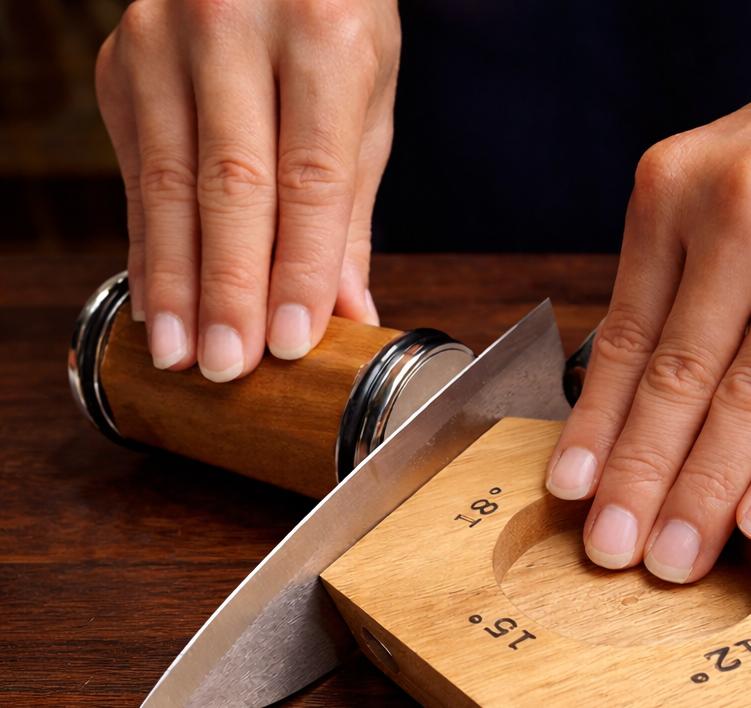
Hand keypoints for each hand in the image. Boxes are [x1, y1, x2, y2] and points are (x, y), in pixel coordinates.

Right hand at [96, 0, 399, 380]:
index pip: (310, 175)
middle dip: (230, 289)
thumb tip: (347, 313)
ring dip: (176, 282)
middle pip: (231, 184)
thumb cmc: (332, 15)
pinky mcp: (122, 64)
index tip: (293, 341)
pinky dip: (147, 248)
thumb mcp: (366, 97)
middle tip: (231, 367)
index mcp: (320, 32)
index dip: (299, 267)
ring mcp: (163, 39)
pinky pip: (134, 174)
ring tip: (183, 356)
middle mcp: (233, 24)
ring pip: (167, 184)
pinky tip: (158, 304)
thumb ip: (349, 207)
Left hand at [546, 0, 750, 582]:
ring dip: (707, 492)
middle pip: (680, 377)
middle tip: (614, 549)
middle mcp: (744, 211)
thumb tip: (631, 413)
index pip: (626, 339)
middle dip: (641, 478)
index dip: (596, 427)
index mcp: (676, 192)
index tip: (574, 493)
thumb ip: (679, 291)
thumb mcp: (715, 194)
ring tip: (675, 555)